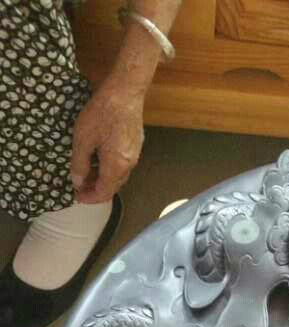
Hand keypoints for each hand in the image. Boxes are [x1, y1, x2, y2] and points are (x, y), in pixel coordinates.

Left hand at [70, 77, 144, 203]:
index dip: (89, 198)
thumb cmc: (102, 113)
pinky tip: (100, 158)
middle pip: (112, 187)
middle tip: (79, 184)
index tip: (76, 195)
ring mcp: (135, 155)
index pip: (103, 193)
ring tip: (87, 171)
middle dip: (95, 189)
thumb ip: (79, 164)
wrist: (125, 92)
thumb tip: (77, 182)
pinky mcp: (136, 145)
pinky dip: (110, 168)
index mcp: (115, 167)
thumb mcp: (83, 139)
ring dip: (103, 179)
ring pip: (118, 177)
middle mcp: (128, 165)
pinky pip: (122, 165)